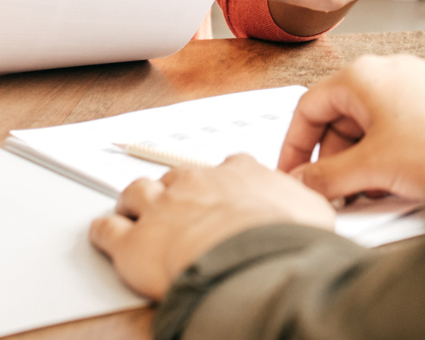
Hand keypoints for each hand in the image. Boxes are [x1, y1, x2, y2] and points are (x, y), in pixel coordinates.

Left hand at [89, 155, 335, 300]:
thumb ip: (310, 206)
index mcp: (239, 173)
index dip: (222, 182)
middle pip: (176, 176)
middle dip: (174, 189)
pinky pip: (107, 229)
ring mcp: (161, 207)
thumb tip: (321, 211)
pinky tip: (103, 233)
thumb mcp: (314, 214)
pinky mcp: (132, 241)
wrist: (247, 257)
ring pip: (136, 192)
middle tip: (175, 204)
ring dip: (133, 201)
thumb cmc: (280, 237)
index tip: (223, 190)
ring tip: (132, 208)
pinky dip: (103, 230)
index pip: (228, 167)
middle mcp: (195, 182)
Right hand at [278, 54, 424, 201]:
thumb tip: (302, 182)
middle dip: (332, 161)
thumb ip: (327, 176)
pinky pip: (398, 134)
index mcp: (364, 75)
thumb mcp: (375, 167)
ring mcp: (417, 90)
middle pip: (339, 119)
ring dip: (362, 165)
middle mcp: (390, 75)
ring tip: (372, 196)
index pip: (308, 106)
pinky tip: (400, 188)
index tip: (291, 176)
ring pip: (370, 130)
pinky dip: (389, 161)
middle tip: (333, 196)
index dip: (293, 146)